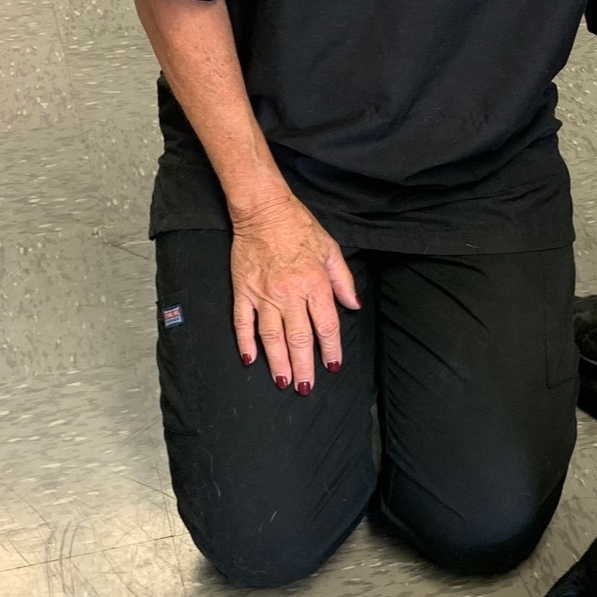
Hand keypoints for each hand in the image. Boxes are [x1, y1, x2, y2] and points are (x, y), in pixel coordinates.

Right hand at [229, 196, 360, 391]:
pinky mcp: (242, 291)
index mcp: (314, 283)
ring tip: (284, 381)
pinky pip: (243, 323)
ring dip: (278, 362)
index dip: (331, 349)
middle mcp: (290, 293)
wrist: (263, 210)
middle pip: (299, 338)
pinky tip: (251, 360)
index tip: (333, 366)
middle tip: (306, 387)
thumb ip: (343, 280)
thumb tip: (353, 306)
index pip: (326, 325)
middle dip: (304, 365)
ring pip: (272, 337)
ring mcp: (263, 294)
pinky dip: (246, 343)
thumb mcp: (330, 249)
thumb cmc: (300, 226)